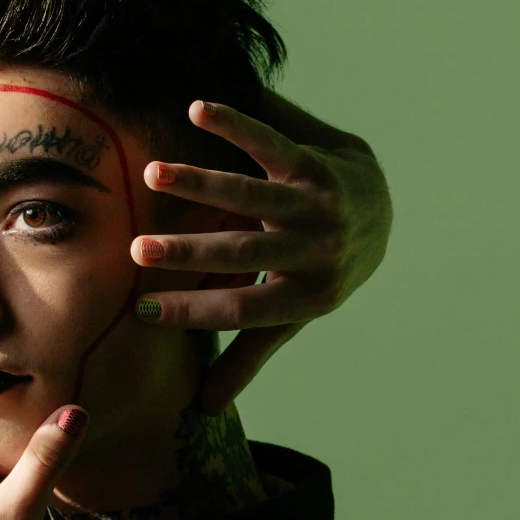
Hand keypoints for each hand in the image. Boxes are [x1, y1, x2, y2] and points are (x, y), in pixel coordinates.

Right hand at [131, 97, 391, 414]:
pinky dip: (236, 124)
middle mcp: (317, 252)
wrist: (381, 208)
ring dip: (203, 184)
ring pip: (254, 195)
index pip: (244, 310)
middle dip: (191, 252)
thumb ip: (250, 354)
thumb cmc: (321, 270)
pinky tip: (198, 110)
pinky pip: (273, 141)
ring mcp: (318, 206)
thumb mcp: (293, 314)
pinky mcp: (316, 164)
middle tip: (138, 250)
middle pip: (245, 253)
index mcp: (307, 296)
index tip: (142, 310)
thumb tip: (206, 409)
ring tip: (155, 174)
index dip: (196, 313)